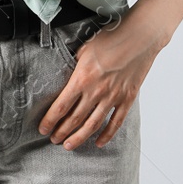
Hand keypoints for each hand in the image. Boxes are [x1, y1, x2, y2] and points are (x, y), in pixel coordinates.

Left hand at [38, 12, 166, 149]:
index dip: (50, 120)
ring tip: (69, 145)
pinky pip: (116, 122)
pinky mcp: (127, 99)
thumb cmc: (111, 38)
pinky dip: (107, 135)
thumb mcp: (84, 49)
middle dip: (62, 131)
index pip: (61, 106)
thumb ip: (75, 65)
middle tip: (53, 139)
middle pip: (75, 118)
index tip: (43, 128)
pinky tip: (98, 142)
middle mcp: (96, 91)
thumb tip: (68, 75)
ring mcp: (113, 97)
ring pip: (93, 125)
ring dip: (79, 137)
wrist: (139, 38)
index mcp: (82, 78)